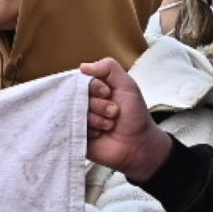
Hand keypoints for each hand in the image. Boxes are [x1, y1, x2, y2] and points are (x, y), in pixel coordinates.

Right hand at [81, 59, 171, 179]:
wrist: (138, 145)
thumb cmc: (135, 116)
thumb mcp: (127, 86)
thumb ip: (109, 68)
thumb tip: (82, 67)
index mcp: (94, 89)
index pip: (81, 81)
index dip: (96, 88)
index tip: (109, 93)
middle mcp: (84, 103)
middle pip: (78, 97)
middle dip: (100, 105)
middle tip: (114, 113)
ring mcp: (79, 119)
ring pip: (77, 113)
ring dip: (97, 120)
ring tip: (109, 126)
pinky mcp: (75, 135)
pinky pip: (74, 128)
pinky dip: (90, 131)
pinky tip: (100, 135)